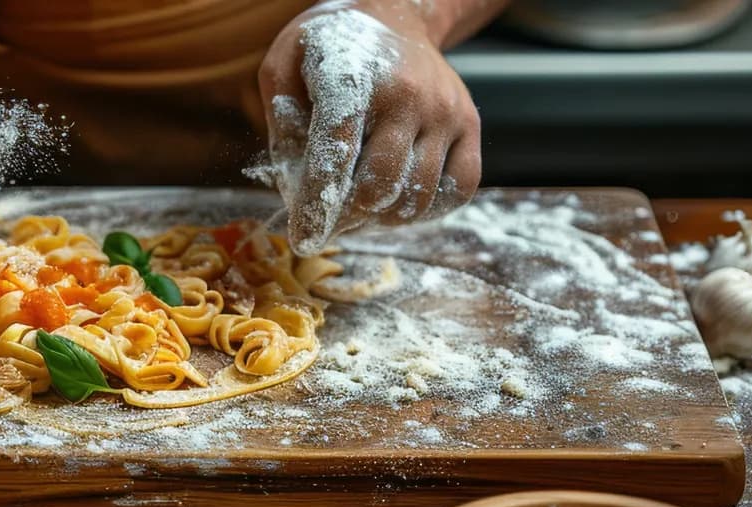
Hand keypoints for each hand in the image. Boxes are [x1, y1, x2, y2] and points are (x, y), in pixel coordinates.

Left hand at [257, 0, 481, 254]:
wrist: (394, 13)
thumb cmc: (328, 48)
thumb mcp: (284, 68)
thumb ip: (283, 127)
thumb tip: (296, 190)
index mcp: (352, 77)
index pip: (335, 155)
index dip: (318, 205)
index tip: (304, 239)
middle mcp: (406, 94)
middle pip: (378, 186)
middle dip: (347, 217)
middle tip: (330, 220)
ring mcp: (444, 110)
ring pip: (417, 196)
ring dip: (383, 217)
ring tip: (361, 206)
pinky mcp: (469, 123)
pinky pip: (459, 189)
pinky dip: (428, 210)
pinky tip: (399, 200)